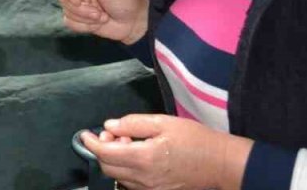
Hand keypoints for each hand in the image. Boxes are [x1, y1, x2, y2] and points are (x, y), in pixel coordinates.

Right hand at [57, 0, 148, 43]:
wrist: (134, 23)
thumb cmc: (125, 0)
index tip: (78, 0)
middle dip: (81, 8)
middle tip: (98, 12)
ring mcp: (78, 2)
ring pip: (66, 10)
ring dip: (85, 17)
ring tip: (102, 17)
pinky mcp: (78, 17)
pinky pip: (69, 22)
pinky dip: (84, 26)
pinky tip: (97, 23)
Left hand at [81, 114, 251, 189]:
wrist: (221, 164)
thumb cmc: (196, 140)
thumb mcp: (164, 123)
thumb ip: (134, 123)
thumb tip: (110, 125)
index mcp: (144, 158)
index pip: (105, 153)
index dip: (91, 143)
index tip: (85, 134)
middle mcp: (144, 178)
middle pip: (107, 167)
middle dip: (102, 149)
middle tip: (113, 134)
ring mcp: (151, 189)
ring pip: (118, 177)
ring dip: (115, 160)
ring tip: (129, 142)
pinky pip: (132, 184)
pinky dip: (126, 170)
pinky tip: (138, 156)